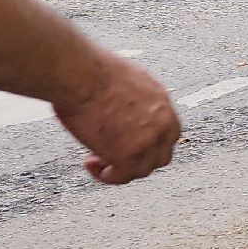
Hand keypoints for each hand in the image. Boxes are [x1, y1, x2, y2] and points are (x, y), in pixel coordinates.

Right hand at [54, 52, 180, 184]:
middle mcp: (162, 122)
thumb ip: (134, 101)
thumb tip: (124, 111)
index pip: (168, 134)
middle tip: (111, 154)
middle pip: (160, 155)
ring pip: (142, 169)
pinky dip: (107, 176)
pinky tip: (91, 165)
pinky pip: (122, 177)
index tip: (128, 143)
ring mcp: (148, 141)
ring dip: (120, 168)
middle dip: (137, 158)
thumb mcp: (127, 81)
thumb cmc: (91, 71)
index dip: (148, 143)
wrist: (79, 74)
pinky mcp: (129, 155)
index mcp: (162, 102)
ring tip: (96, 160)